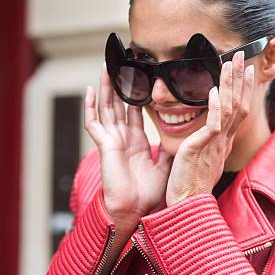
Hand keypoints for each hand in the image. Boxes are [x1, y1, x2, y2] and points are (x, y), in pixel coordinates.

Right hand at [84, 62, 172, 226]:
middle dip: (120, 84)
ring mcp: (111, 141)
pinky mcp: (104, 146)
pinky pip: (94, 123)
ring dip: (105, 87)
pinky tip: (89, 90)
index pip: (135, 112)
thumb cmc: (148, 195)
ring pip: (107, 108)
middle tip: (122, 62)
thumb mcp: (165, 166)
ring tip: (106, 66)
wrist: (135, 211)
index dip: (137, 95)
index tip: (141, 78)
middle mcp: (123, 138)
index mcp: (136, 142)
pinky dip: (90, 107)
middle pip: (119, 105)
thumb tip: (185, 135)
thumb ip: (170, 148)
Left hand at [165, 51, 253, 205]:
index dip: (242, 88)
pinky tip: (212, 90)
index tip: (244, 70)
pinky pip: (213, 124)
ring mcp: (215, 143)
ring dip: (230, 84)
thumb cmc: (190, 184)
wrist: (187, 205)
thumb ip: (205, 141)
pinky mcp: (202, 148)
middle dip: (240, 78)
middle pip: (238, 103)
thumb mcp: (201, 157)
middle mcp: (224, 140)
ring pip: (228, 109)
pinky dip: (214, 106)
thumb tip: (204, 130)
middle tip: (241, 55)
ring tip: (230, 63)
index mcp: (223, 141)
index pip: (237, 109)